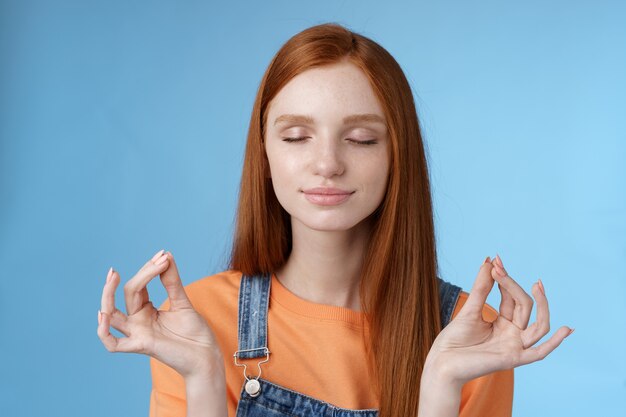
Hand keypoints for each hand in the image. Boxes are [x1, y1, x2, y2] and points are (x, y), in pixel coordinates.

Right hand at [97, 250, 223, 378]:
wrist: (206, 355)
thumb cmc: (194, 332)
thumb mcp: (182, 302)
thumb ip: (172, 281)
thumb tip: (165, 256)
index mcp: (146, 310)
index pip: (138, 286)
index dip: (148, 269)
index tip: (163, 255)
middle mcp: (138, 321)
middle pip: (128, 294)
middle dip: (141, 274)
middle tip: (157, 259)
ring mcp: (138, 333)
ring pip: (111, 315)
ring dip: (107, 295)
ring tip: (114, 275)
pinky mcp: (142, 346)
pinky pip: (114, 344)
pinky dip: (103, 332)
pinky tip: (103, 315)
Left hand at [424, 254, 572, 386]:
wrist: (442, 362)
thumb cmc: (454, 339)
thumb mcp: (469, 309)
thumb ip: (482, 287)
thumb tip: (489, 261)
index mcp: (503, 323)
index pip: (513, 298)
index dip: (506, 278)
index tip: (496, 260)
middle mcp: (512, 334)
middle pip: (525, 306)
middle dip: (513, 285)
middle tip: (499, 267)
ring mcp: (514, 346)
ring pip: (539, 326)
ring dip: (542, 305)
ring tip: (537, 285)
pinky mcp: (512, 359)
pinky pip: (538, 353)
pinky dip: (554, 343)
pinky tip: (566, 329)